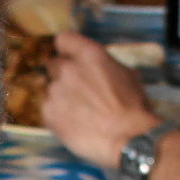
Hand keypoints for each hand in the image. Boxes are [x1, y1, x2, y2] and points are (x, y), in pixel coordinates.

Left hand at [42, 31, 156, 172]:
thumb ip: (105, 66)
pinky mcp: (48, 113)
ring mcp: (55, 91)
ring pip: (51, 89)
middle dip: (63, 75)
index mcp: (89, 55)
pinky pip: (47, 110)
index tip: (69, 57)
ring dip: (61, 97)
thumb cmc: (133, 108)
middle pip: (53, 65)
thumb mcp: (127, 75)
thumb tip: (100, 68)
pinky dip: (57, 116)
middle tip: (78, 91)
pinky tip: (74, 124)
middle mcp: (68, 69)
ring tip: (80, 113)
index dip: (67, 49)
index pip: (64, 40)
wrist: (127, 139)